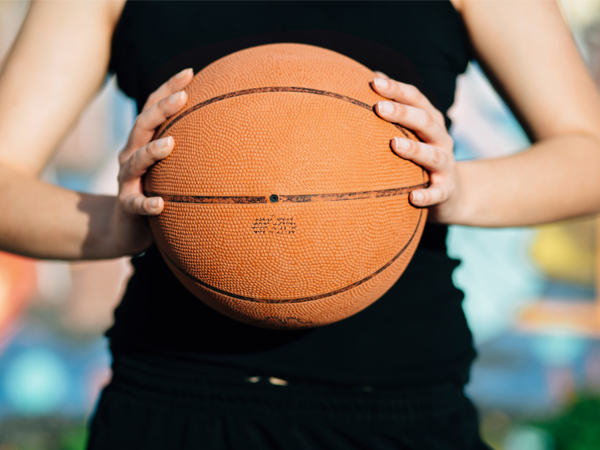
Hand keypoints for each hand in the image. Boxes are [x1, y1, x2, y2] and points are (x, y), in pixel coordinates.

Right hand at [110, 68, 193, 254]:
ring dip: (151, 151)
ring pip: (135, 162)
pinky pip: (135, 204)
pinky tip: (160, 205)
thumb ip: (191, 149)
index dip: (168, 89)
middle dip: (162, 109)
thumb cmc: (157, 189)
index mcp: (144, 142)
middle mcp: (132, 156)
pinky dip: (147, 204)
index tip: (190, 72)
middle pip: (142, 126)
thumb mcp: (171, 166)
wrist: (126, 227)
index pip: (152, 109)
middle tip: (183, 98)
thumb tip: (235, 133)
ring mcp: (127, 180)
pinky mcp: (127, 206)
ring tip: (170, 144)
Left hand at [371, 73, 460, 222]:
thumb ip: (393, 112)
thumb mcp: (411, 133)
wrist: (451, 193)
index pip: (416, 99)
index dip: (397, 89)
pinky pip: (437, 193)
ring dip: (414, 149)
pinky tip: (412, 197)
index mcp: (430, 122)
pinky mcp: (446, 190)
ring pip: (432, 155)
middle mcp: (440, 140)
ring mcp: (445, 165)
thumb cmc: (420, 156)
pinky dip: (427, 195)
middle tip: (379, 108)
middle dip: (403, 113)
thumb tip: (368, 79)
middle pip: (425, 121)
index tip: (373, 82)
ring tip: (394, 145)